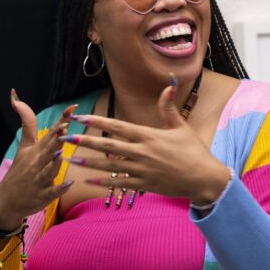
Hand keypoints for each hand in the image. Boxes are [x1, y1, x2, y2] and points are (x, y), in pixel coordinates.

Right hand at [0, 91, 75, 229]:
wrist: (6, 201)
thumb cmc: (20, 170)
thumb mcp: (23, 146)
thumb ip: (28, 124)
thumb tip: (17, 98)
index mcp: (35, 150)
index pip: (49, 133)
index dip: (60, 122)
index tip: (71, 109)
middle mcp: (37, 163)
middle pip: (48, 149)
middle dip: (56, 139)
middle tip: (66, 127)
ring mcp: (39, 180)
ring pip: (49, 170)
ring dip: (54, 162)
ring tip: (60, 153)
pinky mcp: (42, 195)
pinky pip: (52, 192)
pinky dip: (60, 188)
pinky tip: (69, 184)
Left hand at [65, 79, 229, 205]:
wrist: (203, 178)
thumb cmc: (194, 151)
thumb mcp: (181, 127)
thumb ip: (168, 107)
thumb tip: (167, 84)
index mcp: (149, 136)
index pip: (118, 126)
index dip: (97, 121)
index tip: (80, 117)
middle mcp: (142, 152)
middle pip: (107, 145)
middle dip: (85, 141)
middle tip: (65, 138)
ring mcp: (141, 170)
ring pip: (109, 165)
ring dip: (88, 162)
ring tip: (71, 159)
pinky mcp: (144, 184)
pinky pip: (119, 183)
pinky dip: (103, 182)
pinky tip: (88, 181)